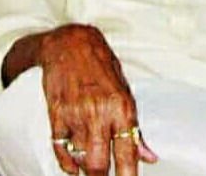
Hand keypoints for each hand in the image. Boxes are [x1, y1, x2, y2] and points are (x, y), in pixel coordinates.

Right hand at [39, 24, 157, 174]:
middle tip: (105, 175)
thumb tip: (149, 156)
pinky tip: (73, 164)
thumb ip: (135, 126)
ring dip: (85, 170)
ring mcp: (76, 114)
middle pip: (99, 166)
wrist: (70, 43)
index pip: (127, 154)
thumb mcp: (124, 90)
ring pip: (80, 161)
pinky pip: (60, 149)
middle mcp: (99, 112)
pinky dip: (67, 162)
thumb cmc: (101, 64)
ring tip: (90, 168)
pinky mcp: (56, 114)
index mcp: (121, 106)